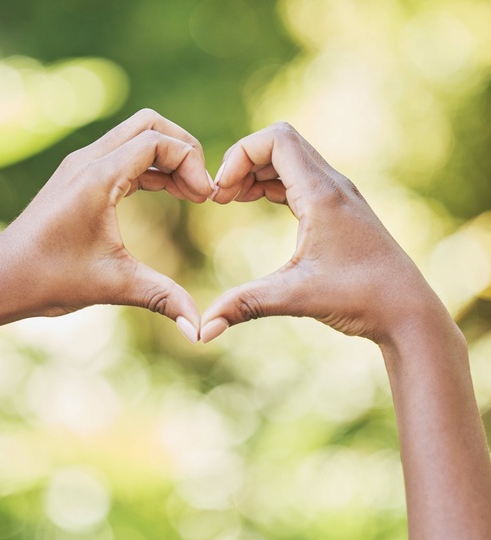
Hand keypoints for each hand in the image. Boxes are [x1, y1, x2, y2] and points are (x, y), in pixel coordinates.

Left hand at [0, 109, 216, 342]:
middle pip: (149, 125)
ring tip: (190, 195)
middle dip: (183, 150)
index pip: (157, 142)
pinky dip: (148, 167)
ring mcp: (78, 166)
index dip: (191, 164)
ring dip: (166, 158)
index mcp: (96, 177)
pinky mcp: (75, 177)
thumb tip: (199, 331)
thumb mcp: (112, 285)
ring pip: (134, 136)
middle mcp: (86, 161)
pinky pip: (121, 155)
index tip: (205, 199)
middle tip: (200, 189)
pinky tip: (165, 195)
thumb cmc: (48, 280)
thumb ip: (162, 298)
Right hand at [201, 122, 447, 343]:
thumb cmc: (360, 298)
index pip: (275, 139)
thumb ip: (245, 305)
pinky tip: (253, 203)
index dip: (239, 156)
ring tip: (230, 200)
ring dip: (255, 171)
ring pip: (288, 158)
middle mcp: (331, 185)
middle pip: (279, 141)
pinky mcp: (337, 209)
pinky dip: (270, 182)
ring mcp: (337, 195)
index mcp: (321, 194)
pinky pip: (297, 177)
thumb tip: (203, 330)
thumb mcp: (295, 298)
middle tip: (220, 197)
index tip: (221, 195)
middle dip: (242, 161)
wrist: (407, 310)